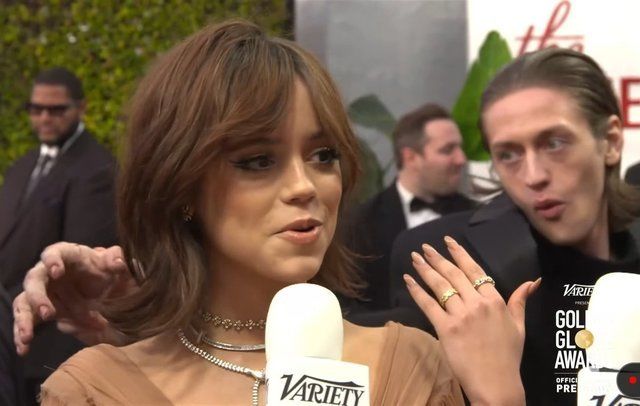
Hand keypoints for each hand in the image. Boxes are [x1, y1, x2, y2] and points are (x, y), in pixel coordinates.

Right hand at [13, 243, 133, 354]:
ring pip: (24, 302)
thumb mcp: (115, 264)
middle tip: (47, 313)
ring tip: (27, 337)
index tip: (56, 272)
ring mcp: (43, 292)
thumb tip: (119, 262)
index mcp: (68, 256)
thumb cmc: (106, 270)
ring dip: (24, 319)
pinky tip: (24, 349)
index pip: (55, 252)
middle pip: (35, 279)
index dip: (52, 260)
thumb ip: (117, 259)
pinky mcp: (40, 310)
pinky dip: (23, 334)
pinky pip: (27, 320)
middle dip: (37, 296)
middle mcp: (49, 272)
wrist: (105, 289)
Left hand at [404, 236, 539, 405]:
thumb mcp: (519, 326)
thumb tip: (532, 282)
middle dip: (438, 258)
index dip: (460, 254)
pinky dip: (417, 291)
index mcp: (495, 301)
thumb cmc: (508, 357)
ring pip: (440, 286)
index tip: (449, 242)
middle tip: (424, 247)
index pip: (475, 270)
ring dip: (425, 269)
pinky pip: (429, 305)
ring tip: (415, 257)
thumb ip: (520, 301)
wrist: (496, 383)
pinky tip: (408, 280)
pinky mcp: (446, 329)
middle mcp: (478, 304)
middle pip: (454, 274)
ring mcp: (461, 315)